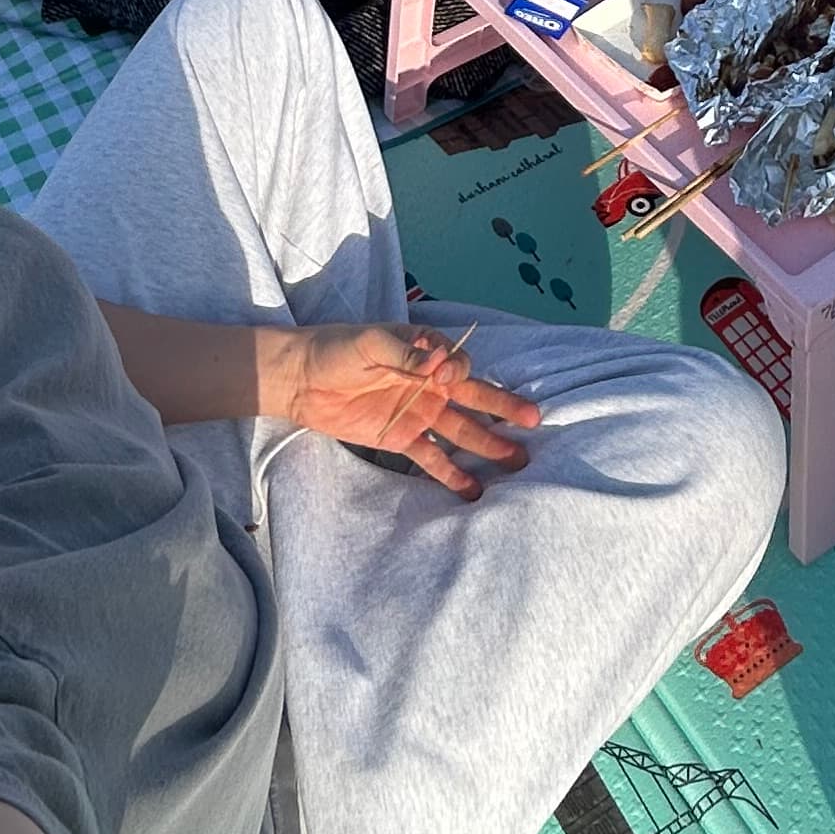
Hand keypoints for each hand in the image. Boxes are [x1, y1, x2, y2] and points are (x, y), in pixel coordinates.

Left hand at [261, 321, 538, 495]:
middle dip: (503, 408)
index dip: (461, 371)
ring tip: (517, 461)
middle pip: (473, 397)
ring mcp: (418, 412)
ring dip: (488, 444)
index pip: (459, 363)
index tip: (450, 378)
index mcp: (425, 353)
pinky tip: (473, 490)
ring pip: (461, 430)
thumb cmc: (336, 349)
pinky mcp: (401, 438)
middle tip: (533, 421)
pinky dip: (452, 474)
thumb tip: (440, 363)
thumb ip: (406, 354)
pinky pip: (431, 458)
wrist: (300, 379)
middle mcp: (430, 383)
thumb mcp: (369, 343)